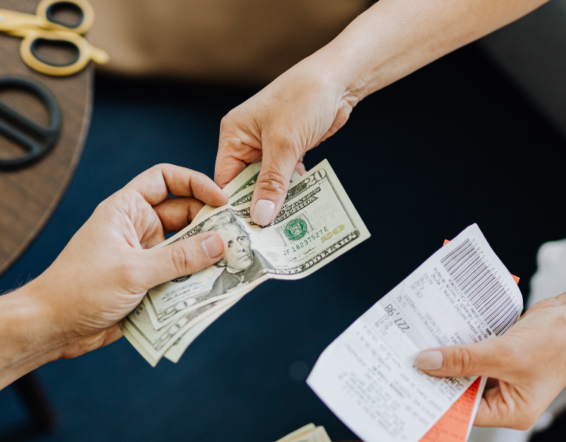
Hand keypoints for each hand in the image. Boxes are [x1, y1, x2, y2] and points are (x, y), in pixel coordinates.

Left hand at [19, 165, 228, 358]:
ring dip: (206, 257)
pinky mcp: (147, 284)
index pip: (165, 179)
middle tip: (239, 239)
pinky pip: (179, 277)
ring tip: (235, 264)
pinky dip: (196, 281)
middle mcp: (137, 229)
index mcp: (126, 210)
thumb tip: (219, 244)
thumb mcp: (132, 271)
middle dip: (210, 226)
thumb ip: (179, 258)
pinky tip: (216, 288)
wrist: (52, 327)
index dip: (195, 183)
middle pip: (184, 216)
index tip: (221, 200)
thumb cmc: (79, 289)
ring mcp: (143, 257)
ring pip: (185, 250)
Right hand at [215, 56, 357, 225]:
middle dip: (257, 208)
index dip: (233, 207)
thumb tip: (260, 217)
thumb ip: (272, 183)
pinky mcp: (289, 150)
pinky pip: (285, 178)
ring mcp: (269, 147)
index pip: (225, 180)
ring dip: (277, 202)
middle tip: (266, 239)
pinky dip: (292, 192)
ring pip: (267, 184)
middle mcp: (246, 141)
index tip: (242, 234)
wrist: (340, 78)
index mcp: (233, 135)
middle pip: (246, 185)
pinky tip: (299, 210)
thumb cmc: (305, 97)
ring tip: (283, 230)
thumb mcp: (285, 143)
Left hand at [413, 297, 565, 429]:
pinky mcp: (501, 356)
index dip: (437, 401)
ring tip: (413, 348)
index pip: (465, 412)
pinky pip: (473, 354)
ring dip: (446, 358)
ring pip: (464, 370)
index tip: (408, 390)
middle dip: (437, 377)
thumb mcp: (505, 353)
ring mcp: (504, 376)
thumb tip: (425, 363)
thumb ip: (464, 359)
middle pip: (461, 391)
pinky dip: (458, 344)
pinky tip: (437, 334)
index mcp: (512, 412)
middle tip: (403, 366)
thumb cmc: (557, 340)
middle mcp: (507, 399)